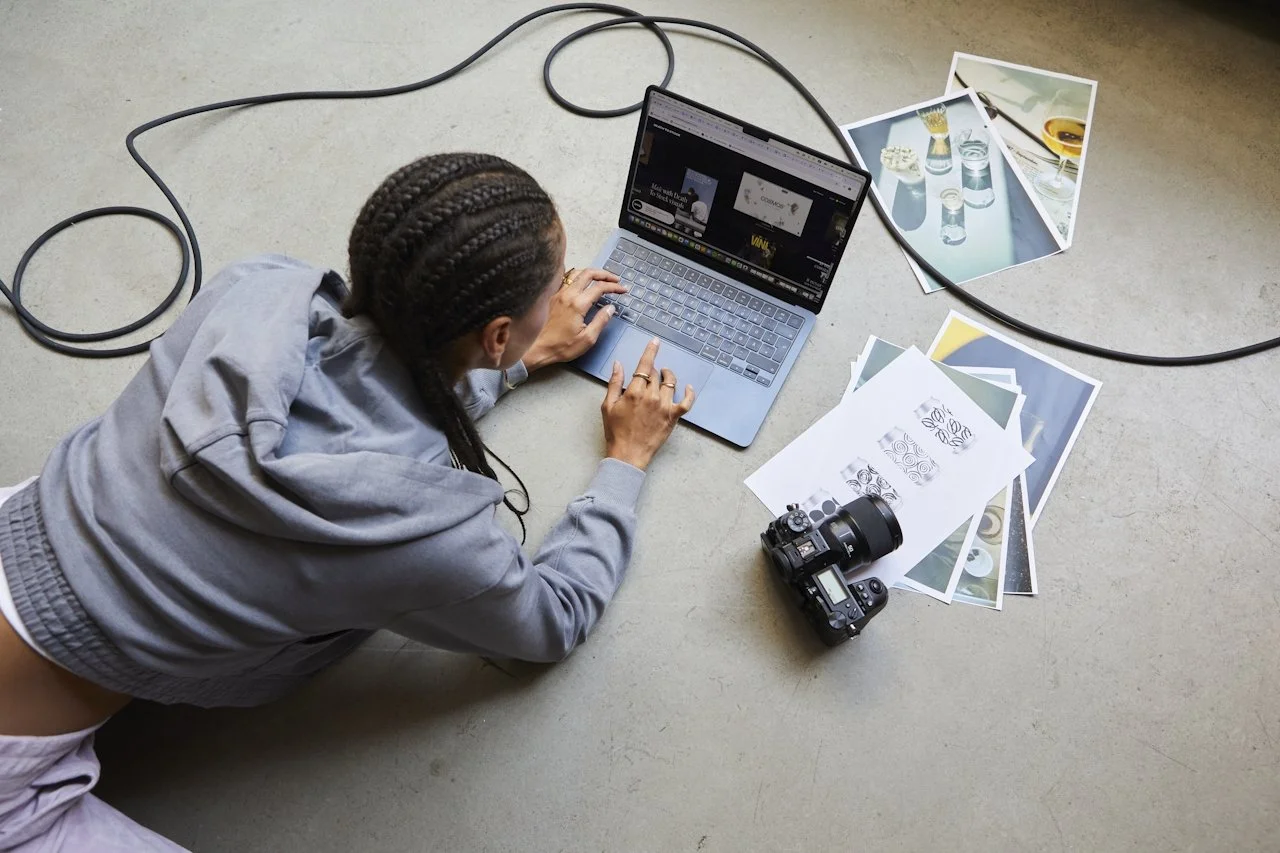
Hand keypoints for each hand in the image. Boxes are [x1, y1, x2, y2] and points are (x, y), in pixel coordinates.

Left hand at [523, 267, 625, 371]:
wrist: (537, 348)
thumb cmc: (562, 346)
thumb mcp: (587, 339)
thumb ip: (601, 321)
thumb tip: (611, 308)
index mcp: (578, 304)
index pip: (600, 287)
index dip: (614, 287)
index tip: (623, 290)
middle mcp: (568, 294)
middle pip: (588, 274)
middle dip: (604, 274)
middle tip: (615, 280)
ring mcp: (558, 293)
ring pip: (576, 273)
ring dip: (591, 273)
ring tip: (600, 279)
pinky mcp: (552, 296)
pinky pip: (566, 279)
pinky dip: (577, 277)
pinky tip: (581, 282)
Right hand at [600, 338, 695, 470]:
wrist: (628, 454)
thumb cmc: (615, 431)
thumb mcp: (608, 405)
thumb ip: (615, 383)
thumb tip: (619, 364)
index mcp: (634, 392)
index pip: (645, 365)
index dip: (651, 351)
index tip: (655, 342)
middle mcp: (652, 396)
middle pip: (656, 374)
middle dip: (653, 371)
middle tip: (649, 374)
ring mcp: (664, 406)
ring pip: (671, 383)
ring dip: (668, 376)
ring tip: (665, 375)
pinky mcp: (673, 417)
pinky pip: (687, 402)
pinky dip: (689, 393)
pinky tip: (687, 387)